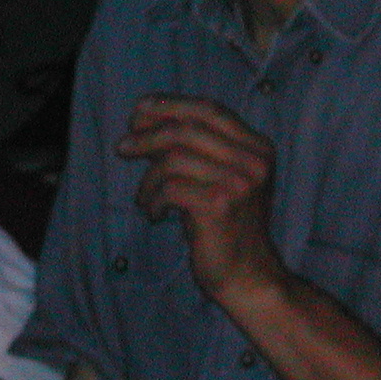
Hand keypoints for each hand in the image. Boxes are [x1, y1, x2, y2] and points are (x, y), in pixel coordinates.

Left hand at [116, 95, 282, 305]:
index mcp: (257, 148)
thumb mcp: (216, 178)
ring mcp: (239, 182)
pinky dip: (153, 199)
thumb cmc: (224, 226)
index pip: (209, 109)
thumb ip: (192, 148)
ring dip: (149, 179)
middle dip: (147, 136)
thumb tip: (145, 120)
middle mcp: (253, 161)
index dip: (170, 105)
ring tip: (145, 197)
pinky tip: (155, 214)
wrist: (247, 274)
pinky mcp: (220, 205)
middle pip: (187, 129)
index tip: (139, 110)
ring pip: (174, 158)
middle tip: (123, 148)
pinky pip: (170, 187)